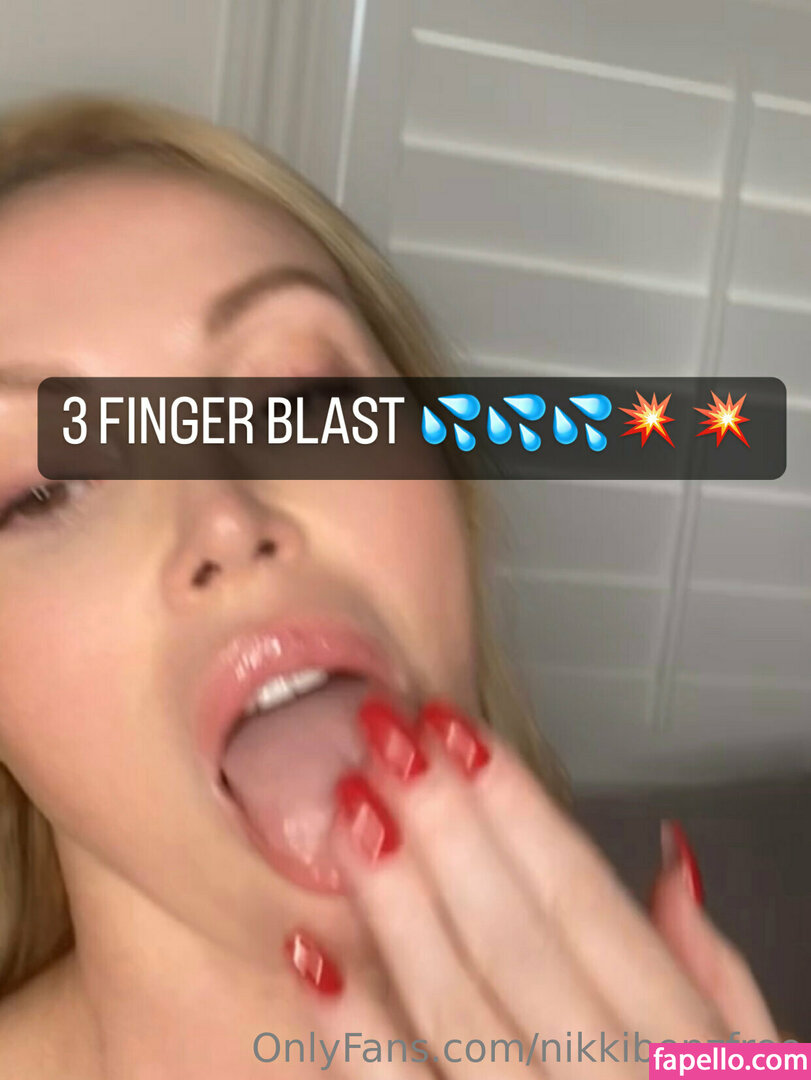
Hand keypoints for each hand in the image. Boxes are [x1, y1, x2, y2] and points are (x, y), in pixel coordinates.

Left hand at [283, 698, 776, 1076]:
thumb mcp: (764, 1078)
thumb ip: (718, 981)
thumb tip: (669, 855)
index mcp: (693, 1064)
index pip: (589, 907)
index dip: (517, 809)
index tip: (453, 731)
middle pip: (516, 942)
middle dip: (445, 827)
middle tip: (382, 737)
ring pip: (458, 1015)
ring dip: (397, 907)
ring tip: (348, 812)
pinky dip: (354, 1044)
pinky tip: (309, 961)